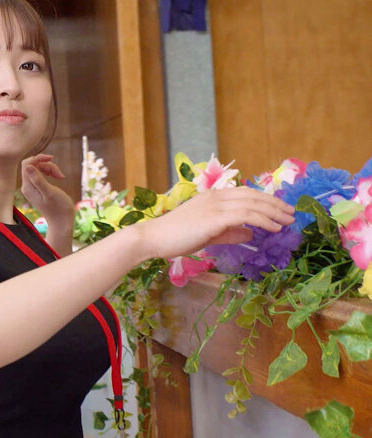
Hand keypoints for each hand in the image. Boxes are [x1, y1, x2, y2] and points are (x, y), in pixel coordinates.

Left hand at [20, 154, 74, 222]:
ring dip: (50, 168)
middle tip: (59, 174)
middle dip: (47, 165)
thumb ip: (38, 179)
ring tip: (60, 176)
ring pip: (38, 168)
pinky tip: (58, 177)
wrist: (62, 220)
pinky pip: (41, 173)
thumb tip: (28, 166)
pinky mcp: (38, 188)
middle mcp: (27, 186)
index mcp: (28, 187)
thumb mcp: (49, 192)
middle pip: (33, 165)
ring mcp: (32, 187)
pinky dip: (50, 172)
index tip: (51, 158)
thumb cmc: (58, 207)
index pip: (27, 164)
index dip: (38, 158)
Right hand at [133, 186, 296, 259]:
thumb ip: (229, 232)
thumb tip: (251, 234)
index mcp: (212, 196)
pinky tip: (273, 228)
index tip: (281, 209)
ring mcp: (215, 206)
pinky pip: (246, 216)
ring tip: (287, 222)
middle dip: (275, 204)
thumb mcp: (207, 234)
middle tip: (291, 213)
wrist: (153, 238)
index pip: (246, 193)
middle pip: (253, 195)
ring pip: (253, 204)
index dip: (266, 200)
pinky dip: (263, 220)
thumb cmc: (175, 237)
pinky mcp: (215, 218)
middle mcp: (215, 196)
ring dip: (274, 212)